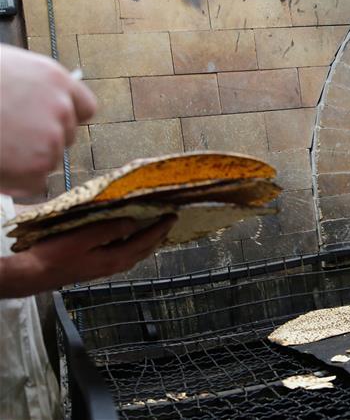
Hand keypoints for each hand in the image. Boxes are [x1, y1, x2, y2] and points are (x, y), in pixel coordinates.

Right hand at [0, 44, 96, 195]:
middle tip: (9, 139)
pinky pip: (36, 183)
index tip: (47, 125)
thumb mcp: (5, 69)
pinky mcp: (37, 163)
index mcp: (55, 80)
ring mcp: (51, 136)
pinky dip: (16, 182)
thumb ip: (31, 89)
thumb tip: (37, 107)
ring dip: (26, 162)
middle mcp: (60, 107)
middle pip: (66, 136)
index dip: (64, 119)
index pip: (83, 107)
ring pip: (50, 160)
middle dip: (41, 141)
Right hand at [0, 215, 175, 297]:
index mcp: (116, 258)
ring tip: (157, 229)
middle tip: (170, 220)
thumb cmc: (57, 254)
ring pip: (136, 254)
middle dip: (159, 235)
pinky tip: (131, 239)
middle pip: (145, 250)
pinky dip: (135, 245)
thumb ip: (111, 229)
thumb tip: (133, 223)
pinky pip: (126, 255)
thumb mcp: (84, 237)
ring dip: (149, 242)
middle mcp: (116, 266)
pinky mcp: (99, 268)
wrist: (35, 274)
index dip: (161, 227)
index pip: (146, 240)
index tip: (173, 215)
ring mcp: (107, 268)